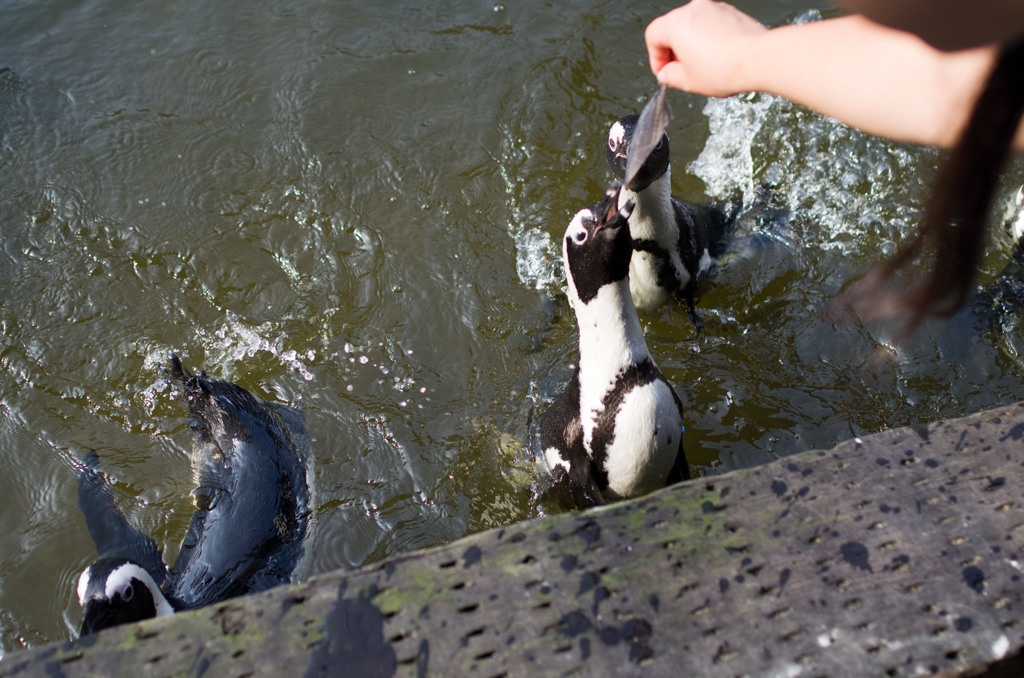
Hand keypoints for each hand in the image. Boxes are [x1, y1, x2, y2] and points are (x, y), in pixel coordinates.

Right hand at [645, 0, 766, 96]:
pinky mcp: (730, 12)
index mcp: (675, 23)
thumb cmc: (724, 68)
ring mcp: (714, 7)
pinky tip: (718, 59)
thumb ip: (669, 76)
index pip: (653, 37)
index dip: (656, 59)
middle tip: (681, 73)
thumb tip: (667, 73)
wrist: (758, 59)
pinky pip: (711, 25)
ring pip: (693, 26)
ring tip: (703, 68)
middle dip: (674, 52)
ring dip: (693, 45)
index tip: (664, 72)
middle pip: (673, 29)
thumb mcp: (687, 81)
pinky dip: (709, 40)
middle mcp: (693, 9)